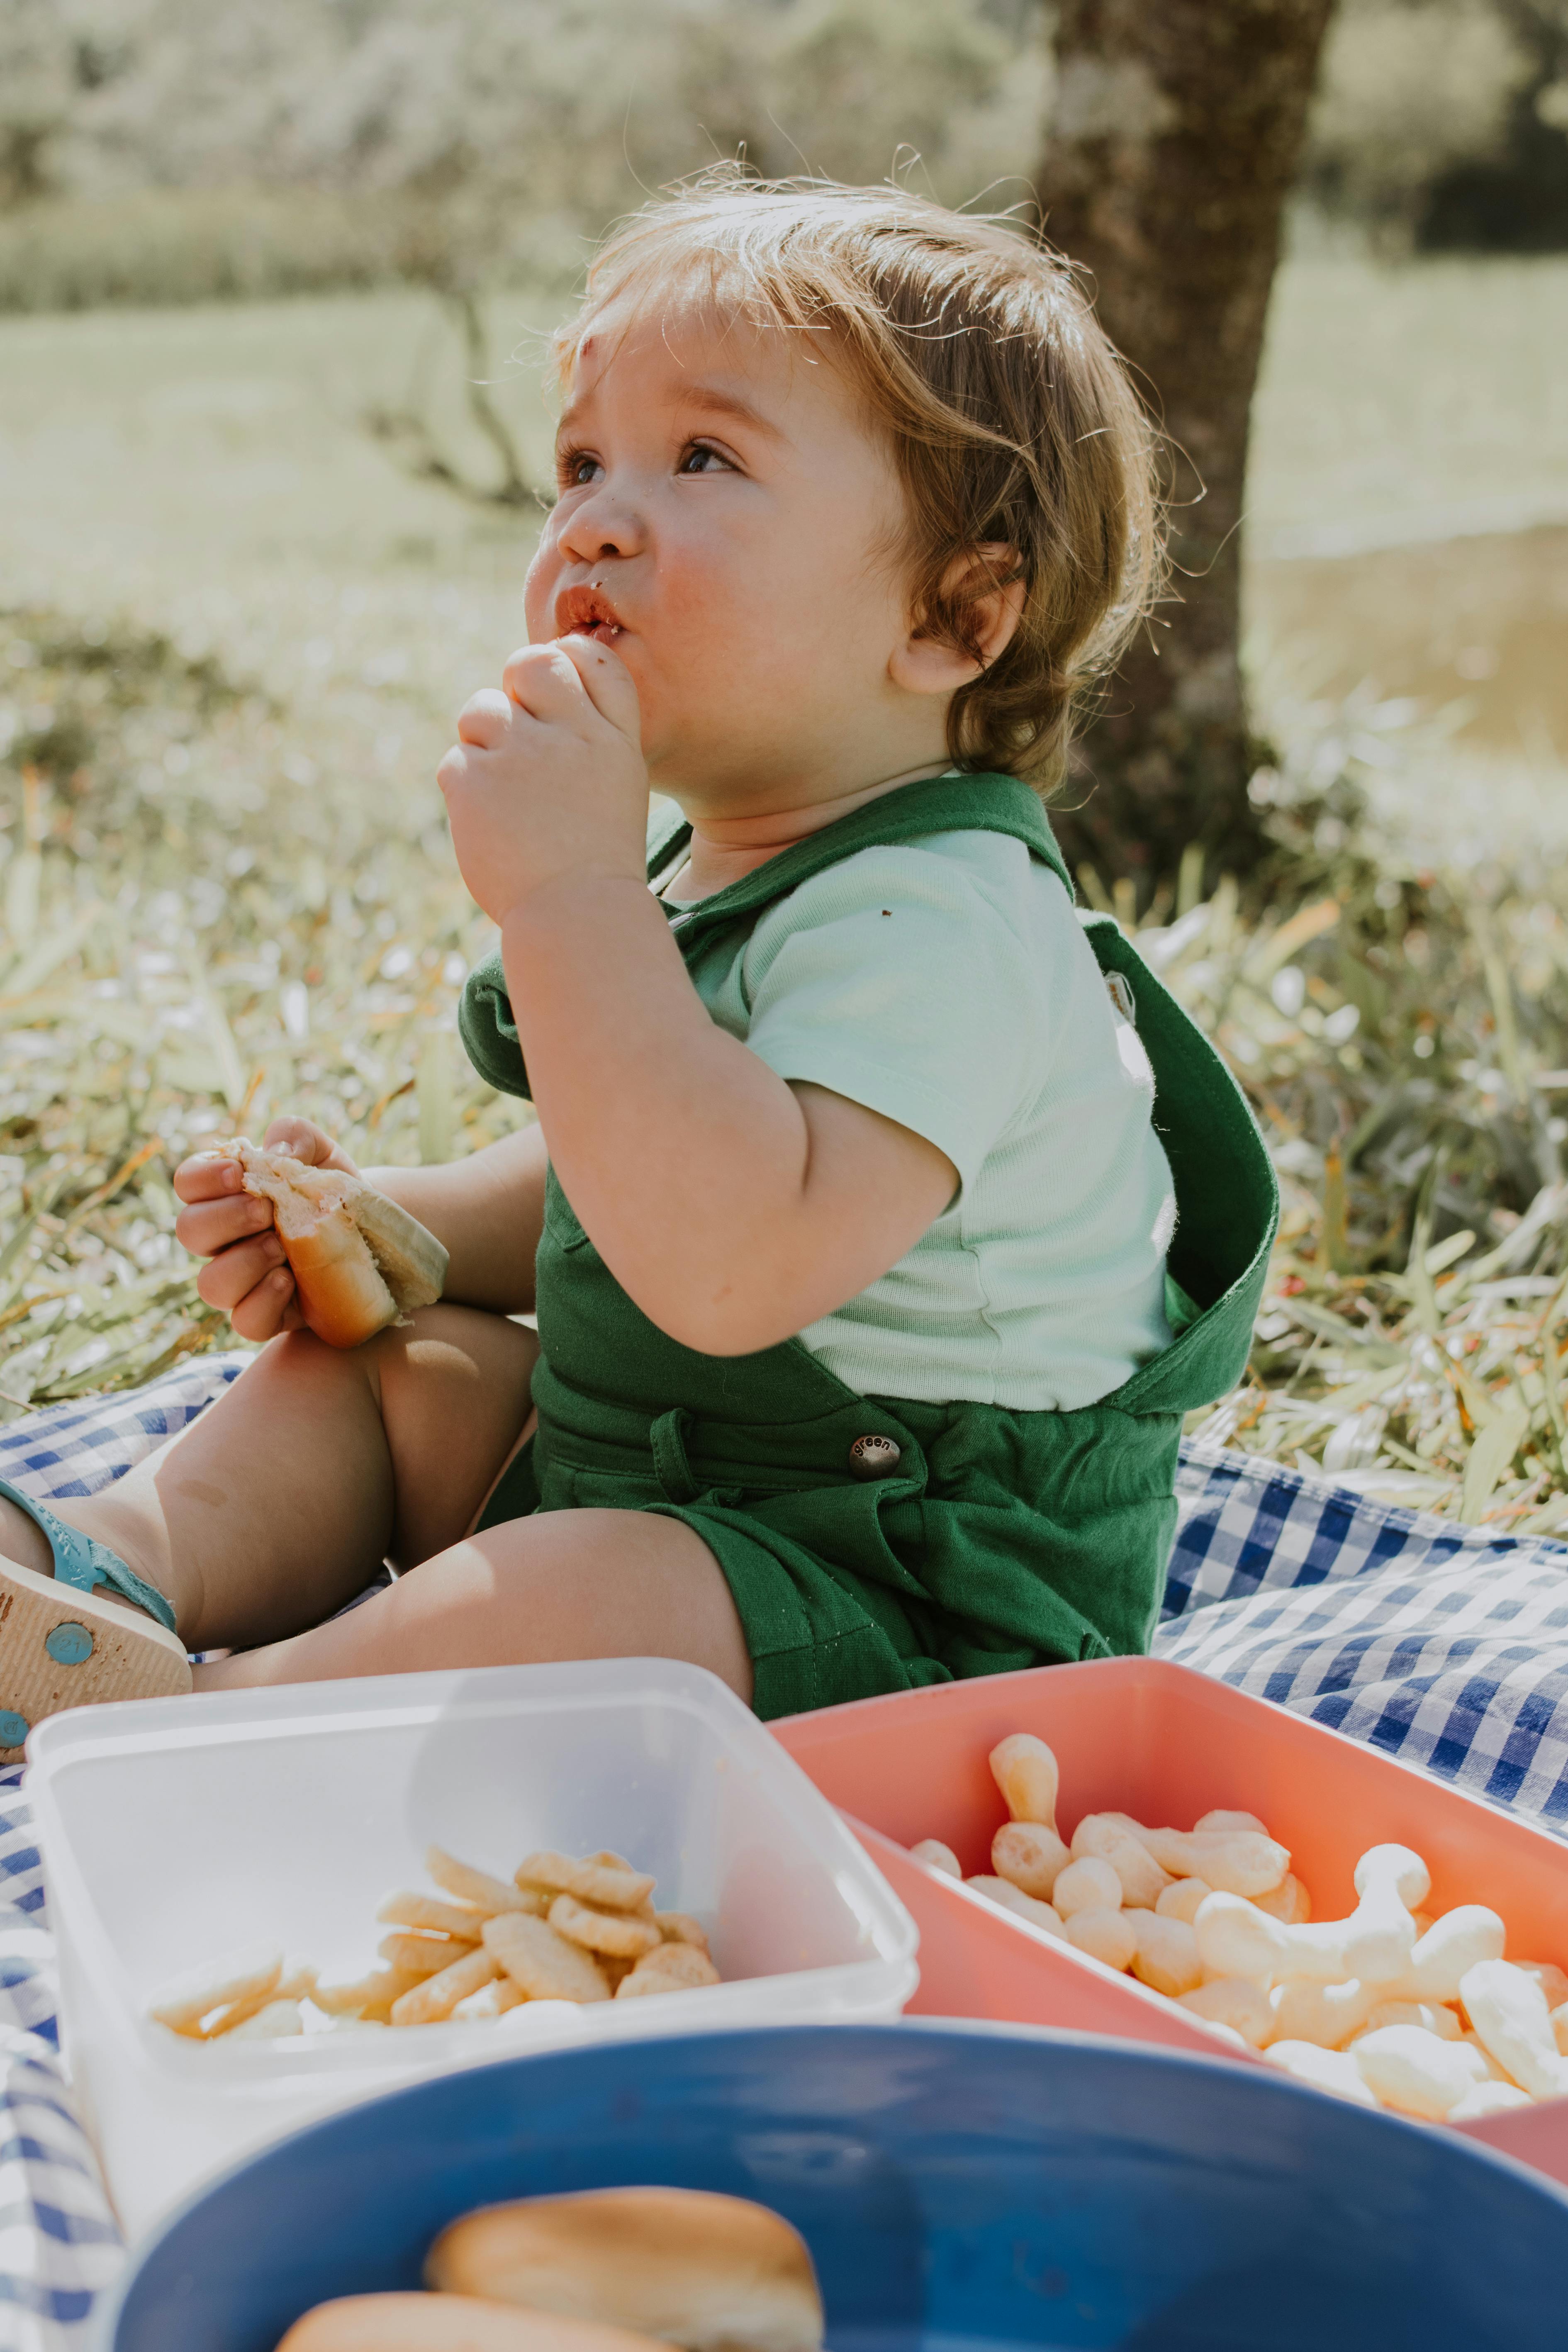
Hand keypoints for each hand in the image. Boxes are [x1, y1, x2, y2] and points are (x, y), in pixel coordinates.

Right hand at [173, 1118, 359, 1342]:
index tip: (238, 1172)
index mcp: (224, 1194)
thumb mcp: (322, 1152)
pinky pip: (246, 1321)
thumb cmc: (332, 1188)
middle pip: (189, 1231)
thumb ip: (295, 1137)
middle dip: (225, 1218)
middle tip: (265, 1210)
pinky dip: (262, 1302)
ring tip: (279, 1247)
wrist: (371, 1231)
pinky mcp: (268, 1314)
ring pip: (211, 1284)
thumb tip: (276, 1153)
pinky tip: (288, 1282)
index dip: (203, 1178)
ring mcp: (242, 1281)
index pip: (188, 1183)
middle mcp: (223, 1239)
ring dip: (243, 1262)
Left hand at [436, 634, 647, 925]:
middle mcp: (569, 734)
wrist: (575, 916)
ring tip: (506, 796)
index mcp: (611, 737)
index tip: (553, 695)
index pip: (589, 659)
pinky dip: (466, 791)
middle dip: (515, 686)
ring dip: (484, 743)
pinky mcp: (473, 779)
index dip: (565, 661)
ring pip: (481, 710)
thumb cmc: (597, 859)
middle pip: (530, 664)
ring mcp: (520, 753)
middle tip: (516, 733)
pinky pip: (456, 760)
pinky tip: (492, 825)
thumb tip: (539, 695)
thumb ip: (587, 736)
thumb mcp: (617, 788)